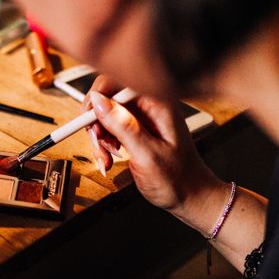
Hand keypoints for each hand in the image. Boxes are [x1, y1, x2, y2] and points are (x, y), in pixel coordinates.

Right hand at [82, 75, 222, 222]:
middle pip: (106, 99)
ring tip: (107, 157)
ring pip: (103, 116)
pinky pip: (108, 129)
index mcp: (157, 103)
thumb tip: (99, 101)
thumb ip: (124, 126)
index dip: (97, 99)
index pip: (116, 82)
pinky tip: (110, 158)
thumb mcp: (147, 154)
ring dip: (98, 138)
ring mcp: (141, 118)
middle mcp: (148, 106)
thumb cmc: (178, 179)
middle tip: (98, 143)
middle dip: (95, 122)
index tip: (89, 122)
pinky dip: (103, 145)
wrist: (189, 196)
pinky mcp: (134, 129)